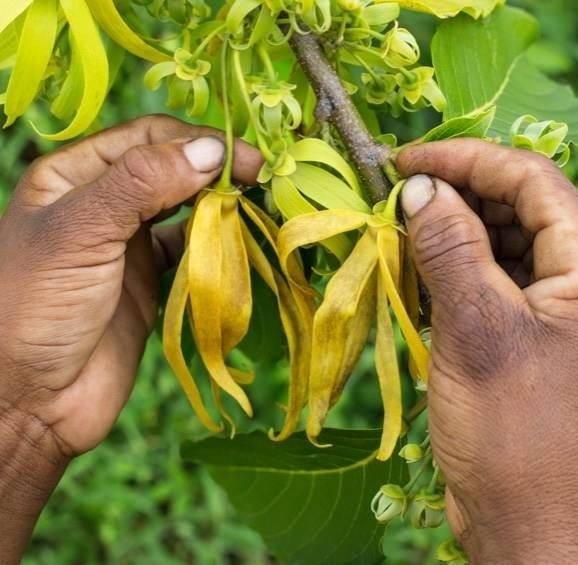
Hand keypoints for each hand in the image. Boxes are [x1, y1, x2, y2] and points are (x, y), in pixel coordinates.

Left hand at [0, 115, 261, 561]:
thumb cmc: (35, 305)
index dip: (194, 141)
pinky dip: (215, 244)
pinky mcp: (151, 279)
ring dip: (217, 205)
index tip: (240, 157)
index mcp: (75, 175)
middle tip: (258, 176)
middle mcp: (105, 202)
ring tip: (254, 204)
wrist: (32, 399)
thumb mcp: (81, 230)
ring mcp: (130, 243)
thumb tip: (210, 151)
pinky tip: (235, 241)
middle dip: (212, 169)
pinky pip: (191, 250)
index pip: (146, 138)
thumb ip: (142, 183)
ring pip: (185, 209)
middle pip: (171, 169)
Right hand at [397, 139, 577, 563]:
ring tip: (397, 238)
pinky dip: (446, 271)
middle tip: (393, 200)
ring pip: (496, 241)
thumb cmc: (516, 434)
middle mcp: (576, 277)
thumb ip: (450, 250)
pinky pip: (484, 278)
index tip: (407, 162)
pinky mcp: (522, 330)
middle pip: (515, 205)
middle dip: (453, 196)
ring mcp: (549, 304)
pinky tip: (413, 277)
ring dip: (445, 235)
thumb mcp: (477, 331)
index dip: (467, 160)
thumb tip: (419, 189)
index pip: (532, 180)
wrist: (532, 524)